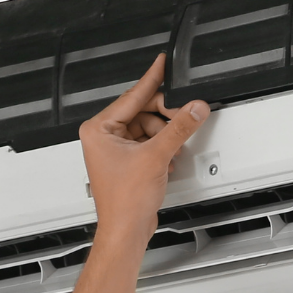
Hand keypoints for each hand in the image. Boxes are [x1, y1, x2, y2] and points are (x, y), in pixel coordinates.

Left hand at [80, 55, 208, 229]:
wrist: (126, 230)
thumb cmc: (124, 201)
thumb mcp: (156, 156)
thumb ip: (179, 127)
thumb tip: (194, 107)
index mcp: (98, 129)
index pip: (131, 95)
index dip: (151, 79)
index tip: (162, 62)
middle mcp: (103, 136)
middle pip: (143, 111)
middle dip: (165, 117)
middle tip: (183, 114)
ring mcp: (114, 149)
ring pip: (149, 127)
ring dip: (165, 136)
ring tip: (172, 149)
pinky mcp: (127, 161)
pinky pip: (149, 142)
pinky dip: (162, 148)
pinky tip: (167, 159)